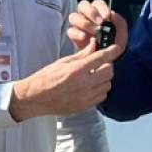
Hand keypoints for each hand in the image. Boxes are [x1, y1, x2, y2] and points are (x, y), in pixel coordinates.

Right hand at [9, 31, 125, 120]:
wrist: (35, 98)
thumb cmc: (45, 78)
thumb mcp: (62, 62)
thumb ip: (81, 54)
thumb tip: (94, 45)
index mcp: (76, 70)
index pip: (101, 58)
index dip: (111, 51)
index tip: (115, 48)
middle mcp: (83, 85)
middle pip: (108, 72)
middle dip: (107, 65)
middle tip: (100, 62)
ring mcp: (85, 97)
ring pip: (107, 85)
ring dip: (104, 78)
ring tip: (94, 75)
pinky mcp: (84, 107)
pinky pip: (101, 96)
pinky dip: (100, 90)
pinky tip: (91, 86)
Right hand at [67, 0, 126, 51]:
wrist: (110, 56)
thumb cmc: (115, 40)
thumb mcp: (121, 30)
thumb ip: (118, 21)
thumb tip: (112, 14)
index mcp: (99, 11)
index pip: (97, 3)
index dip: (101, 8)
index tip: (107, 17)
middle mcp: (87, 15)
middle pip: (83, 5)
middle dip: (91, 12)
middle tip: (100, 23)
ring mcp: (78, 24)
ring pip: (74, 17)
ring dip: (84, 23)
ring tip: (94, 32)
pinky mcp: (74, 35)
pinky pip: (70, 31)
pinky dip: (77, 33)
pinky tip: (84, 37)